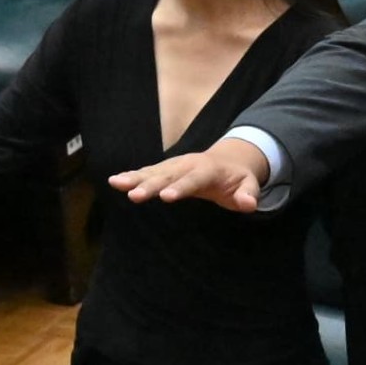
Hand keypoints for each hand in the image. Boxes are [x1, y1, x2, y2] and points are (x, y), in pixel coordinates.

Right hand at [108, 138, 269, 211]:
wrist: (229, 160)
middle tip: (134, 196)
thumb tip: (249, 204)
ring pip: (153, 172)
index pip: (193, 180)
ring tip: (116, 183)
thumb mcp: (250, 185)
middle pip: (167, 175)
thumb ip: (249, 194)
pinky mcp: (166, 169)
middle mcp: (187, 164)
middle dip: (150, 185)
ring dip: (135, 178)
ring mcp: (175, 165)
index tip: (165, 197)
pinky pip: (147, 172)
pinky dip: (132, 176)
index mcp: (208, 170)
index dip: (180, 188)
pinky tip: (115, 181)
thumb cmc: (239, 178)